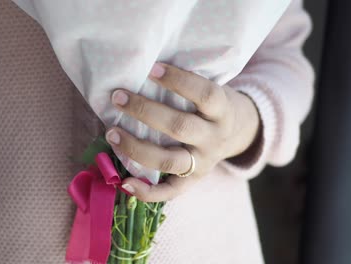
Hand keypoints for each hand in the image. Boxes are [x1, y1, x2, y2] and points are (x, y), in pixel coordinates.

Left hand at [105, 63, 259, 201]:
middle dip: (145, 111)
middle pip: (180, 127)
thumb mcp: (213, 89)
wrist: (239, 134)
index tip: (152, 69)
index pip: (204, 94)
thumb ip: (188, 85)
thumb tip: (143, 69)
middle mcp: (214, 138)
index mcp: (222, 110)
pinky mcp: (192, 182)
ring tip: (111, 133)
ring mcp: (203, 163)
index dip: (179, 81)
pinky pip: (169, 192)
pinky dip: (146, 192)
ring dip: (136, 148)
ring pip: (169, 160)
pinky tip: (124, 182)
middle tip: (118, 97)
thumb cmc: (211, 105)